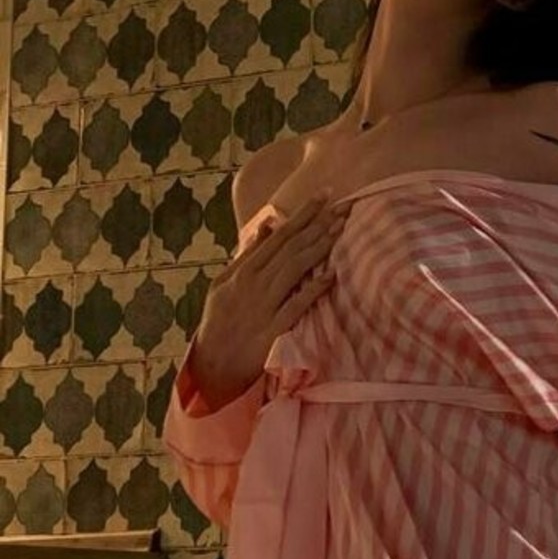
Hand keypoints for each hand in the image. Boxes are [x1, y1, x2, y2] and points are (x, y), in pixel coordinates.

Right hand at [188, 193, 348, 407]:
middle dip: (318, 223)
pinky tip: (333, 275)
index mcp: (243, 270)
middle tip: (343, 204)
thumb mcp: (223, 283)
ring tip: (340, 228)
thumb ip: (247, 255)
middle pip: (290, 247)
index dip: (303, 214)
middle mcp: (254, 283)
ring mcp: (264, 305)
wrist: (212, 363)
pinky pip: (296, 305)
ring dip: (318, 247)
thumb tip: (268, 226)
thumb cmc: (219, 320)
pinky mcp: (273, 329)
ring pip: (294, 269)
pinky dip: (314, 290)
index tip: (324, 195)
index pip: (278, 235)